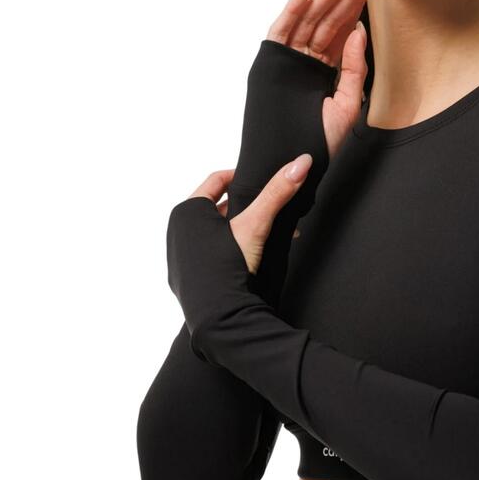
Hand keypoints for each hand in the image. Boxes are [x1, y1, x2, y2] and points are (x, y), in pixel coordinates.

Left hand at [167, 156, 312, 350]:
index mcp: (187, 211)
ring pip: (213, 233)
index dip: (240, 177)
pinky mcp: (183, 278)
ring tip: (265, 236)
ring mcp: (178, 256)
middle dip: (245, 208)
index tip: (258, 180)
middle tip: (267, 211)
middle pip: (216, 207)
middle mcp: (177, 230)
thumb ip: (278, 191)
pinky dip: (227, 252)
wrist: (217, 317)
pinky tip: (249, 260)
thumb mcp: (257, 223)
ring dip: (239, 231)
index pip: (216, 180)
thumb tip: (301, 162)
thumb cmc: (229, 266)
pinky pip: (207, 255)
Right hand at [265, 0, 376, 160]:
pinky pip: (281, 31)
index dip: (357, 5)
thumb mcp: (348, 104)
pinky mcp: (270, 64)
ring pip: (308, 19)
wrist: (294, 167)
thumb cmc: (319, 144)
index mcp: (323, 69)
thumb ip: (353, 69)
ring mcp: (287, 60)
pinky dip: (292, 9)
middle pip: (328, 19)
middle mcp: (305, 60)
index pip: (342, 29)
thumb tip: (359, 31)